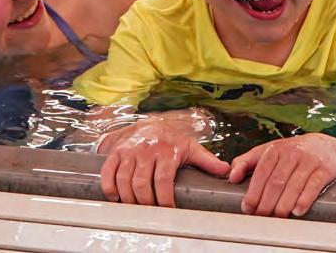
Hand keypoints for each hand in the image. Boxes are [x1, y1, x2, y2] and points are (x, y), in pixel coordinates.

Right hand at [99, 109, 229, 207]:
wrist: (149, 123)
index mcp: (167, 150)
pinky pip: (109, 172)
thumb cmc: (171, 140)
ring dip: (128, 198)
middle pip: (142, 183)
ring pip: (124, 180)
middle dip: (145, 203)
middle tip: (149, 213)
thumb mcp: (190, 147)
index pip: (163, 180)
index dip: (164, 199)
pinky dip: (109, 187)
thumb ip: (207, 160)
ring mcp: (130, 150)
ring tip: (134, 208)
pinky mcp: (117, 152)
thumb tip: (226, 172)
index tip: (167, 211)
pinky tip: (115, 197)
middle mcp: (147, 150)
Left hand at [228, 134, 335, 217]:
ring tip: (277, 217)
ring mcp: (309, 160)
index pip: (261, 173)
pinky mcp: (324, 169)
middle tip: (261, 217)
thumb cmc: (292, 152)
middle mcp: (291, 153)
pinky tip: (297, 210)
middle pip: (276, 182)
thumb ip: (247, 162)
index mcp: (275, 150)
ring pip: (293, 185)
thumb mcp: (269, 152)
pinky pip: (313, 185)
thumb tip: (231, 176)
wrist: (326, 146)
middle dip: (266, 203)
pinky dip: (304, 199)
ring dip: (283, 205)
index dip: (253, 192)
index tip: (247, 208)